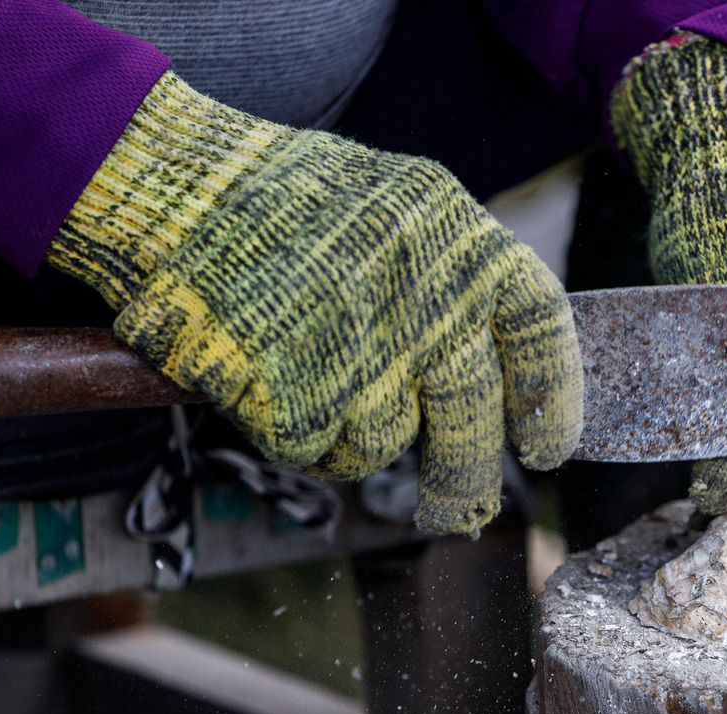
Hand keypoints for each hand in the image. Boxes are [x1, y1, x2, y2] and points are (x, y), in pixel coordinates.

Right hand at [48, 72, 581, 534]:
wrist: (173, 191)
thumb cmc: (290, 201)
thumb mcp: (402, 212)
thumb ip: (456, 286)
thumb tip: (502, 384)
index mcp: (466, 246)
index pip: (542, 335)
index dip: (553, 399)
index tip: (546, 447)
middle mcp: (430, 304)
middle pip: (473, 419)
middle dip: (465, 479)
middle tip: (457, 510)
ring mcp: (365, 356)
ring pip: (386, 443)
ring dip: (354, 434)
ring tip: (308, 372)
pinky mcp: (298, 399)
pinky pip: (319, 451)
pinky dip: (296, 435)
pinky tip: (269, 383)